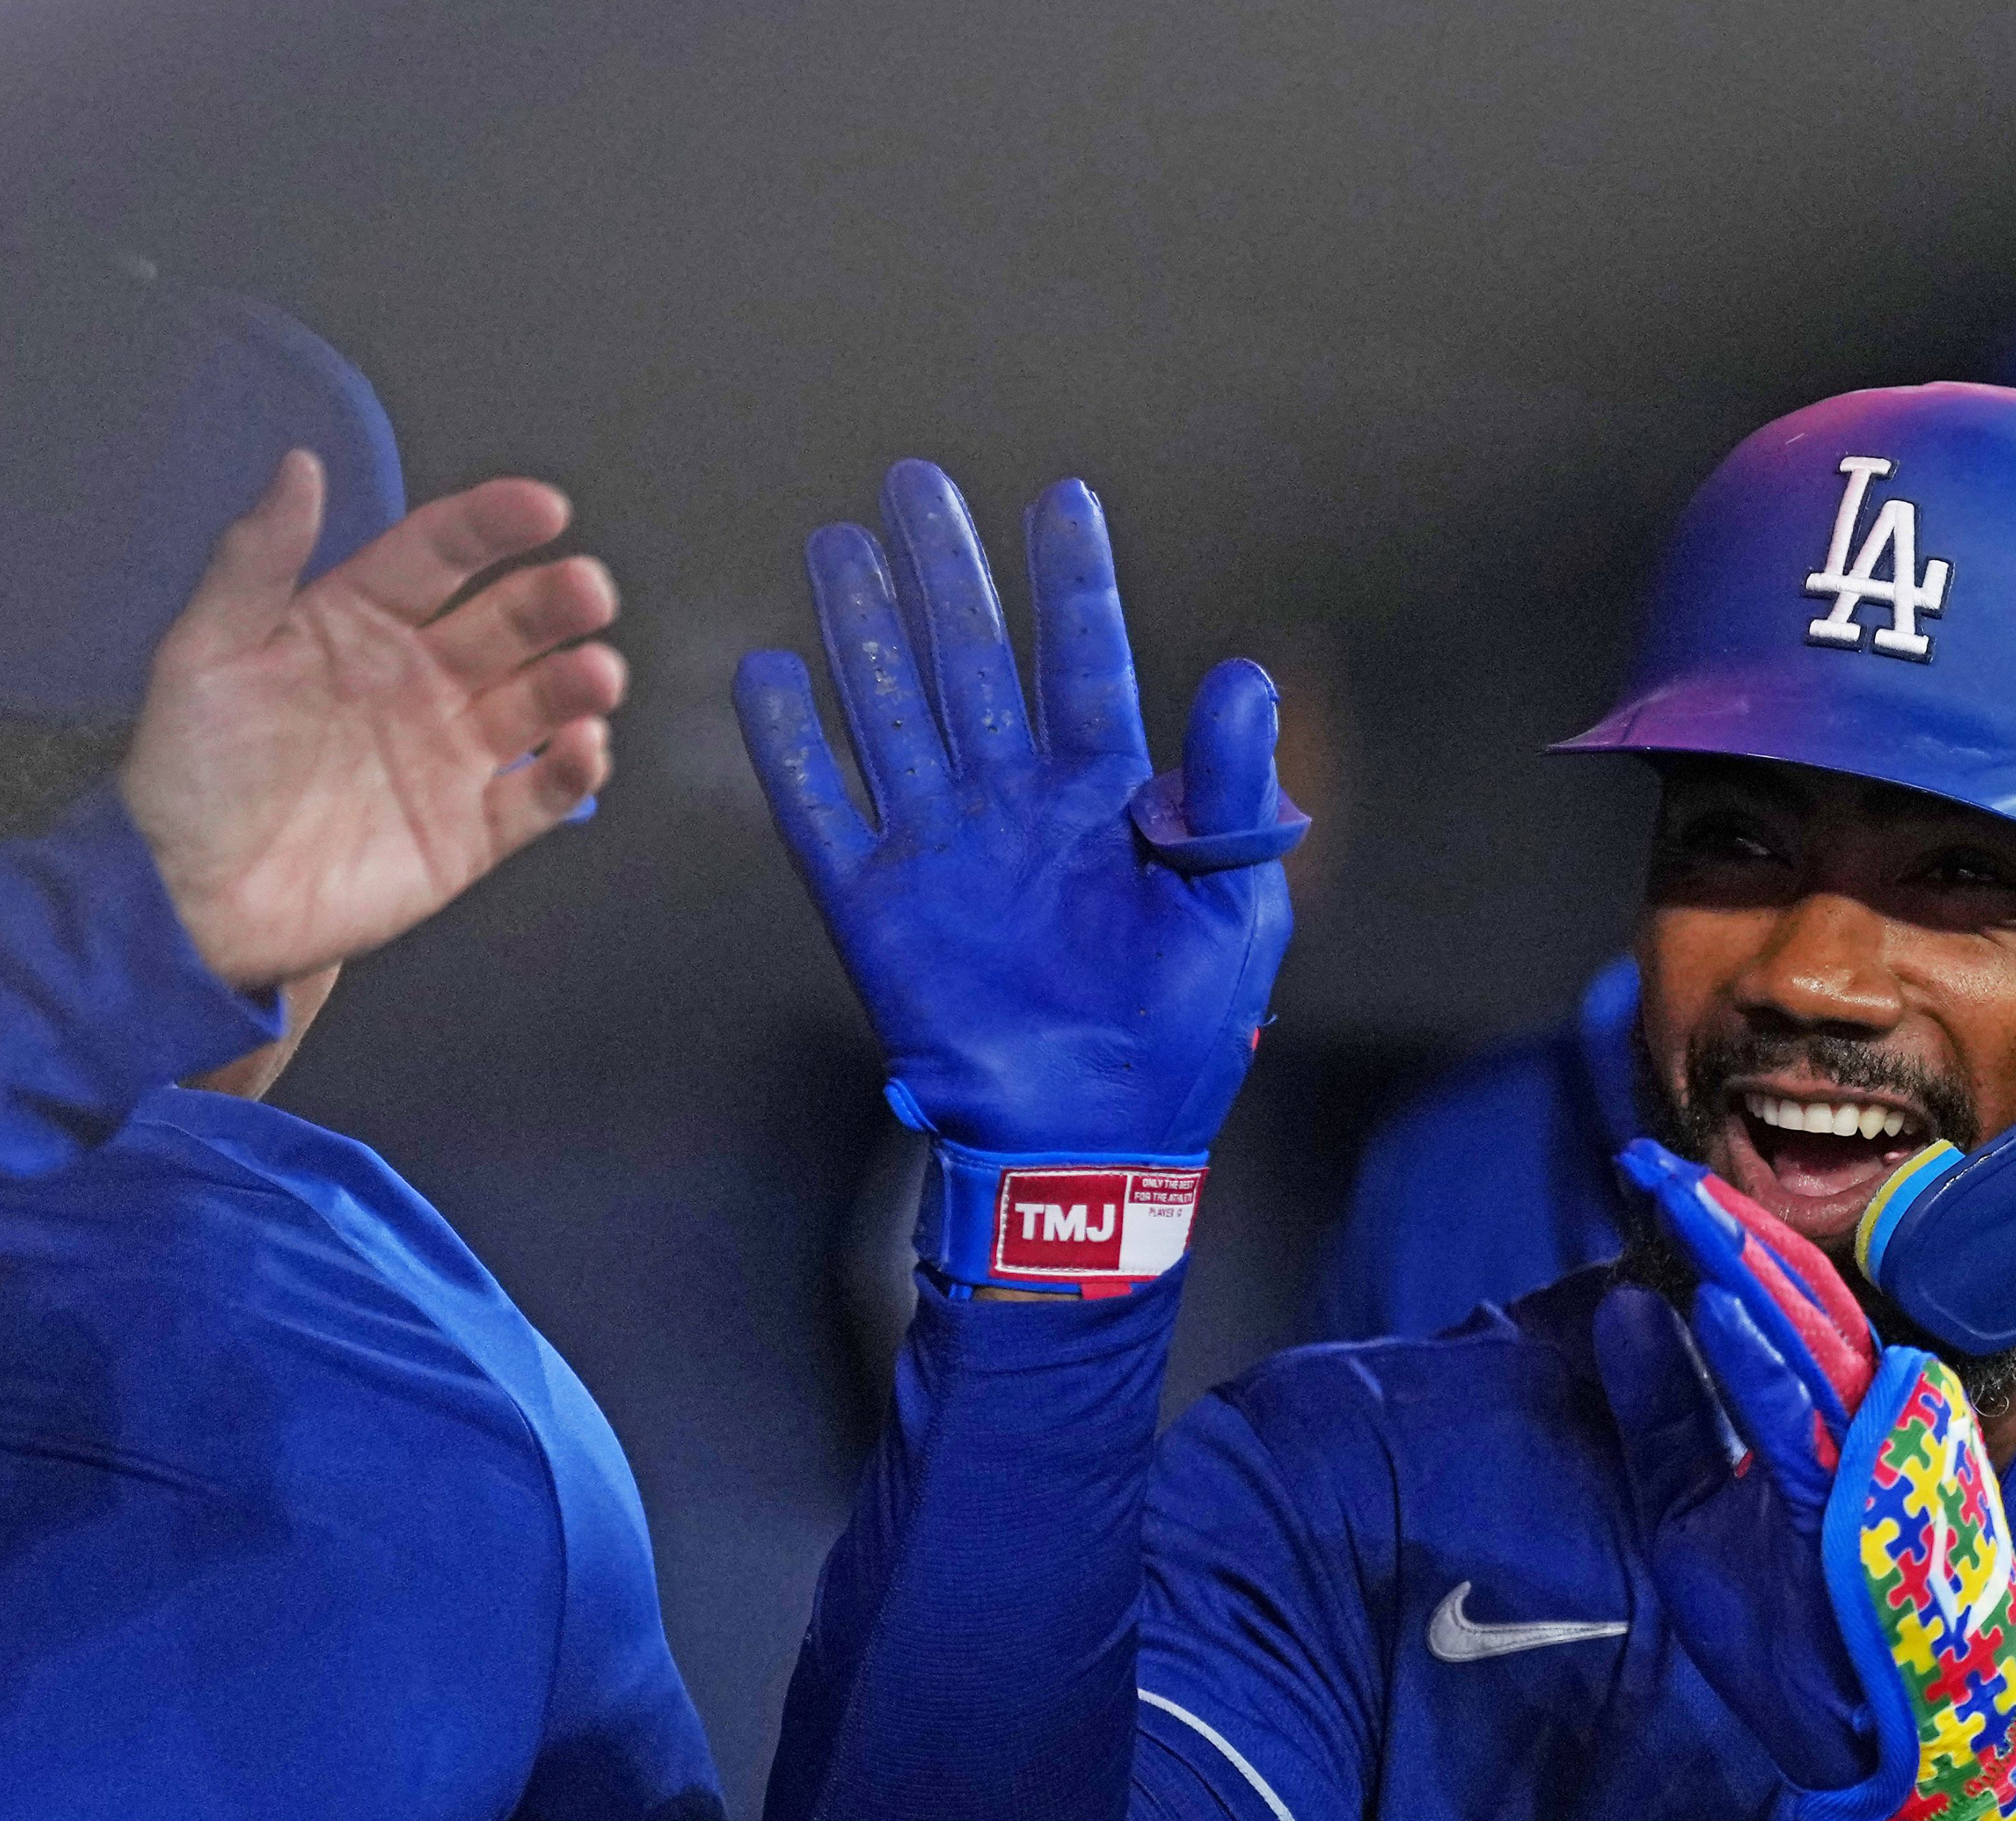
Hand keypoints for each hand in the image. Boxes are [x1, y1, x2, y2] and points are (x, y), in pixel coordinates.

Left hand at [119, 455, 621, 992]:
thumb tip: (302, 465)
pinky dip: (573, 772)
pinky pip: (540, 796)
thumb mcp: (203, 652)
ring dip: (577, 682)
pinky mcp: (471, 831)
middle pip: (507, 623)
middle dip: (554, 601)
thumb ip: (256, 560)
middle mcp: (419, 680)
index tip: (543, 508)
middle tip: (587, 591)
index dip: (490, 527)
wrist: (190, 902)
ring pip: (538, 702)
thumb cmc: (189, 773)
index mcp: (359, 623)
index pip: (438, 556)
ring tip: (597, 676)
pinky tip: (582, 748)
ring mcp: (451, 755)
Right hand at [736, 462, 1304, 1291]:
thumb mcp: (1236, 909)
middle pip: (973, 662)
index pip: (1088, 665)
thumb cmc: (1181, 1034)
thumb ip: (1233, 797)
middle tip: (916, 484)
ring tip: (836, 542)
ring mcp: (942, 849)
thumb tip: (1249, 677)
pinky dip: (790, 746)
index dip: (1076, 585)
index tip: (1065, 499)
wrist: (1093, 1141)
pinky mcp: (877, 906)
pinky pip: (821, 811)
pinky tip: (766, 673)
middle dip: (945, 574)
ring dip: (864, 629)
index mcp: (1111, 802)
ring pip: (893, 711)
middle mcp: (1017, 806)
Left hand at [1598, 1142, 2015, 1820]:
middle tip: (1645, 1157)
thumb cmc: (1800, 1635)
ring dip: (1737, 1260)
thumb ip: (1665, 1413)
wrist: (1878, 1741)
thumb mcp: (1695, 1511)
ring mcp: (1874, 1452)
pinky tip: (1713, 1302)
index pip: (1775, 1296)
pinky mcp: (1863, 1503)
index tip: (1647, 1174)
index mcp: (1837, 1407)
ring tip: (1677, 1197)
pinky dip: (1760, 1356)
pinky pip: (1805, 1416)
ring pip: (1807, 1332)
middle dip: (1718, 1221)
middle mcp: (1870, 1410)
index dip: (1714, 1231)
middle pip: (1792, 1291)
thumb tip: (1624, 1308)